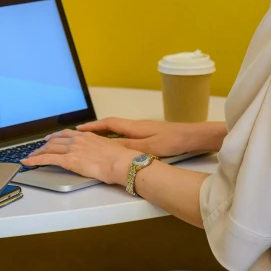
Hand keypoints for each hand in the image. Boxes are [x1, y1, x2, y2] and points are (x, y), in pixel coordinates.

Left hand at [20, 129, 140, 184]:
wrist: (121, 162)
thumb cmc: (120, 158)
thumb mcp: (110, 148)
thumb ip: (100, 149)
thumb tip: (100, 155)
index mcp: (88, 136)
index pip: (68, 134)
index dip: (57, 136)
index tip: (51, 138)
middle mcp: (78, 139)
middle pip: (56, 140)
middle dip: (45, 145)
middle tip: (38, 149)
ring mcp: (73, 149)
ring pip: (49, 148)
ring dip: (38, 152)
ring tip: (31, 157)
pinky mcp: (69, 160)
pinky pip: (47, 158)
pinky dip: (35, 160)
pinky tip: (28, 162)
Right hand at [75, 116, 198, 156]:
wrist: (192, 137)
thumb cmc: (172, 141)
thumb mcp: (148, 147)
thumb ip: (127, 146)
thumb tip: (106, 145)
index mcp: (134, 127)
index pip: (108, 123)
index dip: (93, 126)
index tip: (79, 129)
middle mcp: (136, 125)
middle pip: (111, 124)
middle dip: (96, 128)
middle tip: (81, 134)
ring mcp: (143, 129)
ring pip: (119, 129)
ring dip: (105, 132)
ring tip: (93, 140)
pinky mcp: (150, 134)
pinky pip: (126, 133)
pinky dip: (116, 137)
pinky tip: (117, 145)